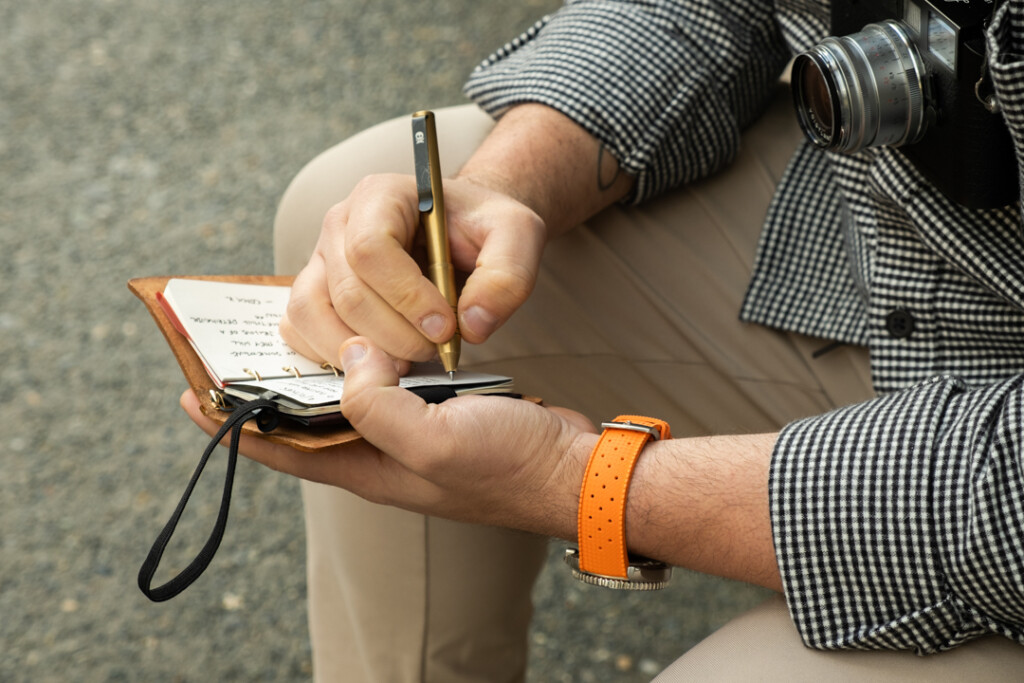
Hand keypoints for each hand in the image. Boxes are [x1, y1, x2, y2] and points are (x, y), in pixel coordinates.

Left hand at [181, 338, 596, 536]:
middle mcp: (382, 451)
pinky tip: (367, 331)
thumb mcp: (432, 443)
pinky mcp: (437, 410)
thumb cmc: (509, 466)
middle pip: (309, 421)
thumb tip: (352, 357)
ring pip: (348, 396)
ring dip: (320, 367)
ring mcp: (410, 431)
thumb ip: (376, 405)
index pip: (283, 449)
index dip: (236, 424)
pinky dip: (369, 356)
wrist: (571, 466)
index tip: (192, 395)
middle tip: (240, 353)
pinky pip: (387, 381)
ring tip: (294, 332)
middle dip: (272, 392)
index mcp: (368, 467)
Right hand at [279, 174, 546, 369]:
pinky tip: (378, 361)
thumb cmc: (483, 229)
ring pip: (314, 313)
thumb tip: (471, 326)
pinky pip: (299, 329)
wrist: (463, 233)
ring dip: (363, 351)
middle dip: (396, 334)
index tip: (446, 327)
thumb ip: (507, 276)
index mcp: (381, 196)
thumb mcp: (518, 237)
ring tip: (409, 361)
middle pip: (347, 291)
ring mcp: (319, 260)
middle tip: (438, 350)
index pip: (371, 249)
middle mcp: (340, 224)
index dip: (407, 297)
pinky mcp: (312, 293)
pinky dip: (333, 356)